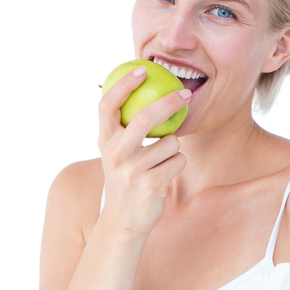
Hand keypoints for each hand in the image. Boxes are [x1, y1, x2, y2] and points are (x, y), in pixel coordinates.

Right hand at [94, 66, 191, 238]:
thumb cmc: (125, 178)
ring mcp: (133, 169)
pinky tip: (165, 175)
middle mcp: (115, 153)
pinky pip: (178, 161)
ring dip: (173, 149)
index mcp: (104, 140)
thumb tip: (141, 91)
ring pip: (170, 143)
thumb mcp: (115, 152)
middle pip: (144, 118)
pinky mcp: (152, 184)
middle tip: (184, 93)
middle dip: (168, 102)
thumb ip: (123, 128)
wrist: (123, 220)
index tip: (141, 69)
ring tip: (160, 162)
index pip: (109, 104)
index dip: (124, 84)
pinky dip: (177, 164)